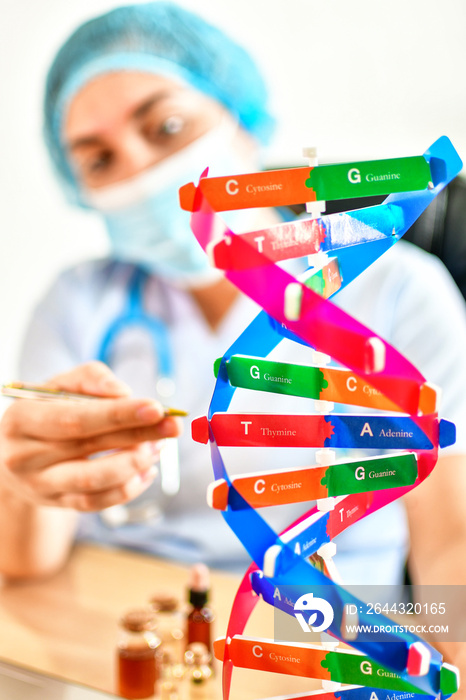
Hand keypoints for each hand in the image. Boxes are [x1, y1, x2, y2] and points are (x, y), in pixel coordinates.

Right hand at [0, 361, 181, 511]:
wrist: (16, 451)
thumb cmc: (47, 409)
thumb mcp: (60, 385)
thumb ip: (92, 380)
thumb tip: (125, 394)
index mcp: (23, 419)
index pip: (77, 418)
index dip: (119, 414)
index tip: (156, 408)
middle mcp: (25, 456)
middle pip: (90, 447)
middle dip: (138, 435)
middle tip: (172, 426)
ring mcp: (39, 484)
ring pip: (93, 483)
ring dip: (134, 464)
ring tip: (158, 447)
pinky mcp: (56, 504)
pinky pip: (97, 503)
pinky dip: (128, 488)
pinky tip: (148, 470)